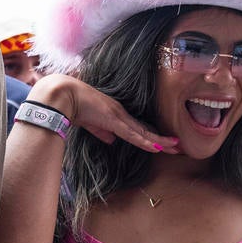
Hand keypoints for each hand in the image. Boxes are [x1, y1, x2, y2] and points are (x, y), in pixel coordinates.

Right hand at [30, 74, 178, 152]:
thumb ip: (102, 132)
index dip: (151, 136)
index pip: (138, 128)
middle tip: (178, 146)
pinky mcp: (113, 119)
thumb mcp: (91, 123)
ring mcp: (119, 115)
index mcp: (116, 114)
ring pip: (143, 132)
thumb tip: (111, 141)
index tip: (164, 143)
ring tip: (175, 147)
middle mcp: (121, 114)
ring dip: (160, 141)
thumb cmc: (74, 106)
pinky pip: (132, 134)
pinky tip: (157, 147)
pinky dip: (145, 141)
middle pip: (146, 130)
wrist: (63, 95)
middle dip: (162, 139)